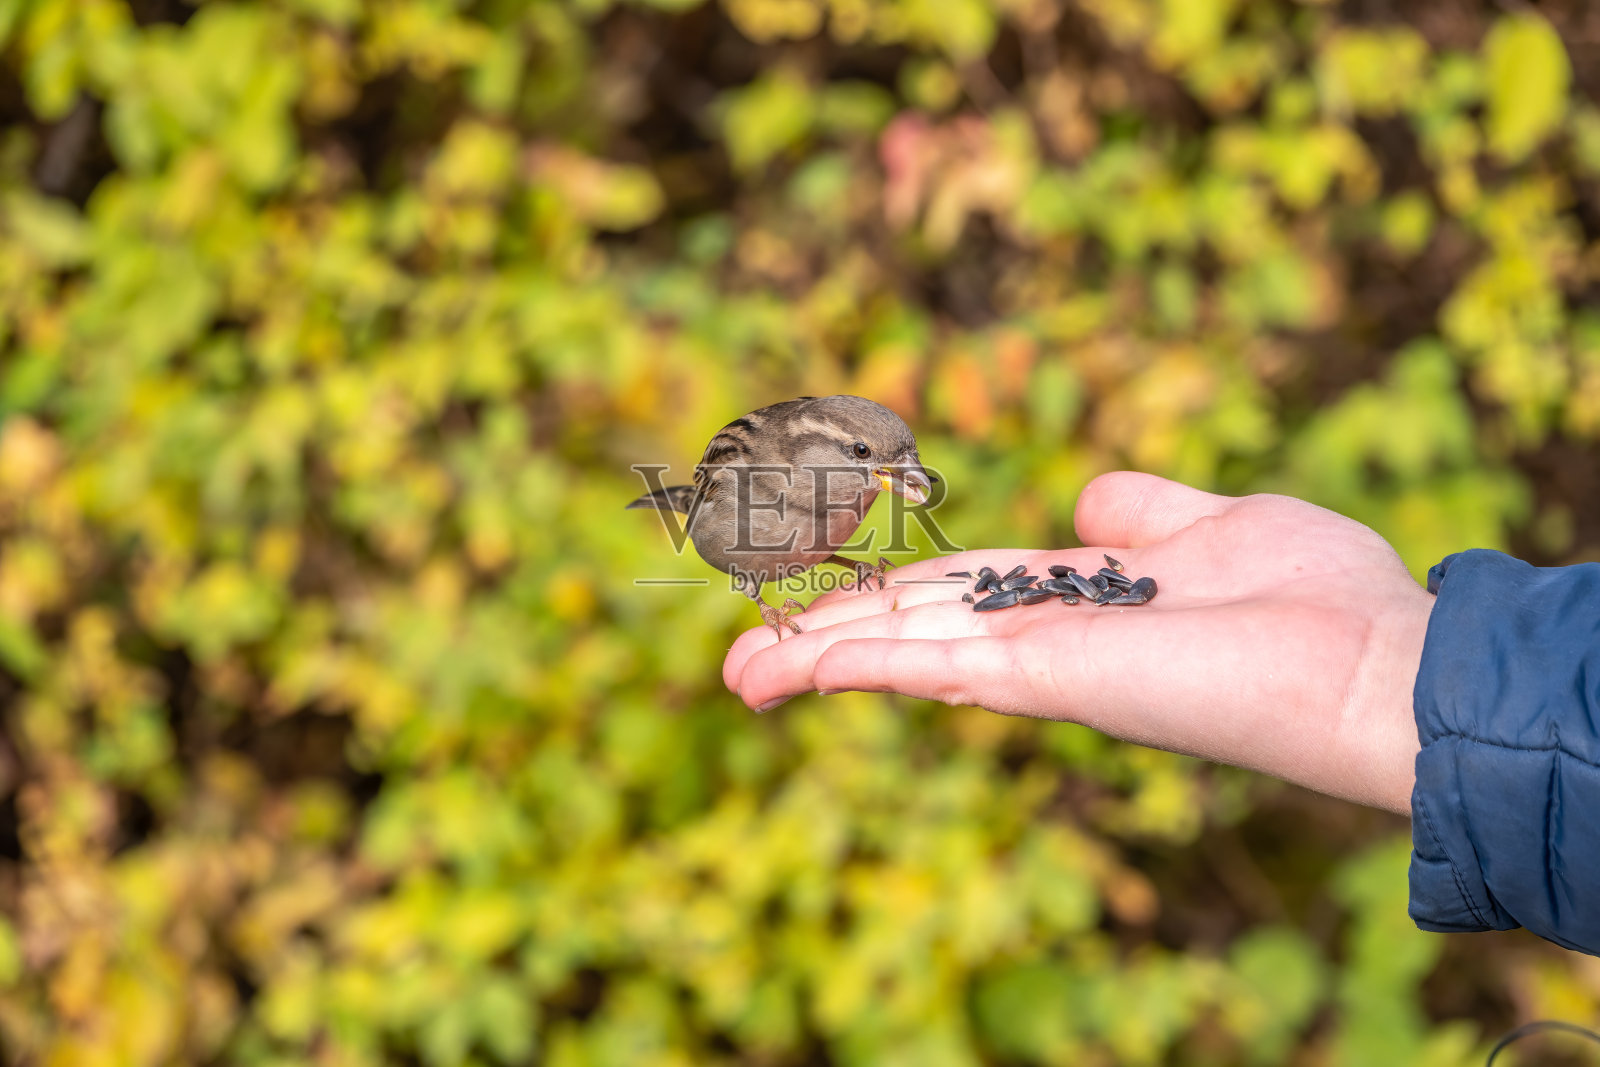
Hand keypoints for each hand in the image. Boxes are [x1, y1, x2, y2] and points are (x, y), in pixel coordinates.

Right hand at [723, 472, 1434, 814]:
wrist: (1374, 666)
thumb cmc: (1320, 598)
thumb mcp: (1220, 522)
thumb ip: (1146, 507)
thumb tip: (1090, 496)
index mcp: (1080, 599)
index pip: (958, 594)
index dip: (886, 595)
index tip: (820, 599)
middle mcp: (1048, 635)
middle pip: (912, 629)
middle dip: (826, 639)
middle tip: (739, 661)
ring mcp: (1041, 660)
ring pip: (903, 653)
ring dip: (815, 661)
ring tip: (737, 673)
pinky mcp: (1045, 676)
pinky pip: (932, 667)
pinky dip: (858, 667)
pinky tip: (792, 665)